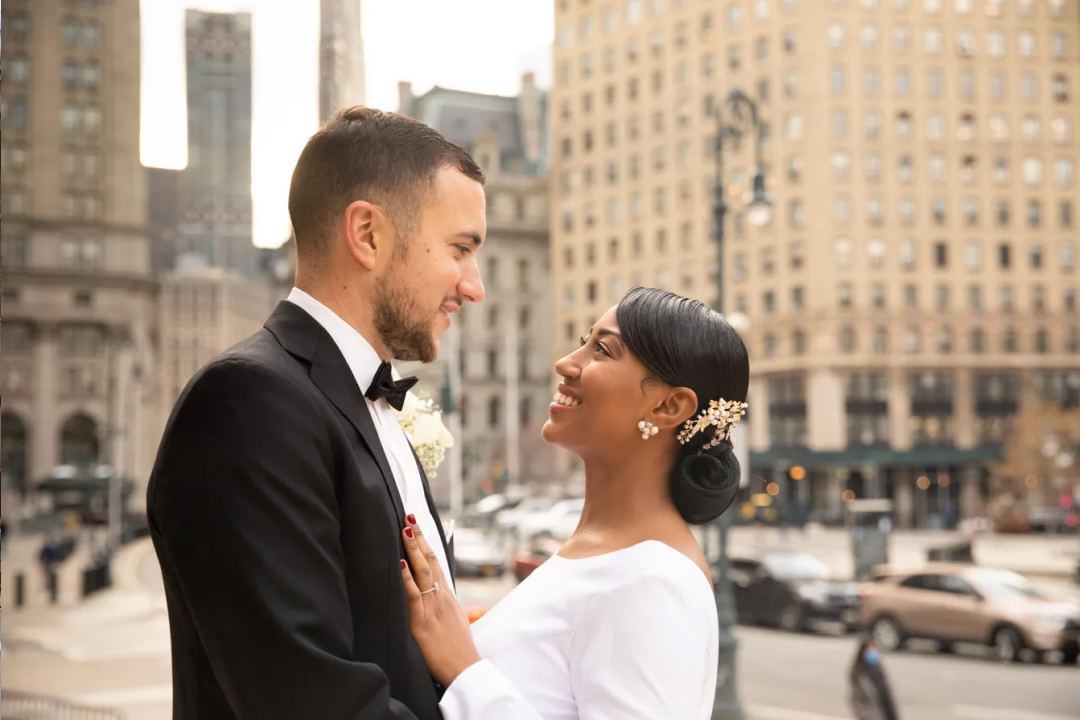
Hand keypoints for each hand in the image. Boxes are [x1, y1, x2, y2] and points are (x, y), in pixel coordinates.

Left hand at [400, 517, 480, 686]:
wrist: (466, 669)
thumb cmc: (459, 650)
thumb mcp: (457, 623)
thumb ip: (450, 608)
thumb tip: (449, 600)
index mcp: (447, 596)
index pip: (436, 563)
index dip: (426, 544)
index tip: (417, 526)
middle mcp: (441, 597)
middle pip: (430, 561)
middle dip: (419, 537)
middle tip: (408, 517)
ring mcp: (433, 608)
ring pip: (422, 573)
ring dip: (413, 550)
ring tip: (404, 530)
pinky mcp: (423, 623)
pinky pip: (414, 597)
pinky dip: (406, 579)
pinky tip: (400, 565)